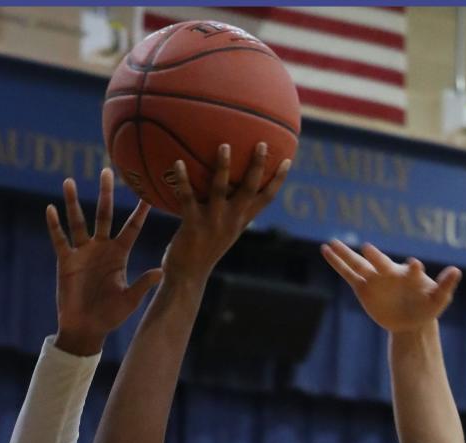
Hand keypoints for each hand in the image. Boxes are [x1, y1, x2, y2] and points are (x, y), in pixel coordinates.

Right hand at [47, 168, 163, 353]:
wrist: (87, 328)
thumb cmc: (110, 317)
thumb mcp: (129, 300)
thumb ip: (143, 284)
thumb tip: (162, 272)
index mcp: (119, 254)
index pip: (131, 228)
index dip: (139, 212)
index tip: (147, 193)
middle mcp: (101, 248)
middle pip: (104, 214)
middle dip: (105, 194)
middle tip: (107, 170)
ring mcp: (83, 253)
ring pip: (78, 221)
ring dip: (73, 202)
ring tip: (69, 181)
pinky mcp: (66, 261)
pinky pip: (60, 239)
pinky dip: (54, 225)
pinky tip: (50, 209)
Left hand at [161, 143, 290, 286]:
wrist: (187, 276)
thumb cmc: (202, 250)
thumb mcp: (221, 230)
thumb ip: (227, 211)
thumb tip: (226, 184)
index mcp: (240, 221)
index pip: (265, 199)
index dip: (278, 181)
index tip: (288, 160)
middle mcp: (231, 220)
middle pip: (250, 190)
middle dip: (257, 166)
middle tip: (262, 143)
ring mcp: (213, 222)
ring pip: (220, 190)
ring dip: (223, 167)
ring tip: (224, 145)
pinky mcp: (192, 225)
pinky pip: (187, 198)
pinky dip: (183, 180)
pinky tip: (177, 162)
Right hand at [321, 240, 461, 331]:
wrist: (411, 319)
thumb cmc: (427, 306)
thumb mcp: (439, 299)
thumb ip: (446, 285)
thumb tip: (456, 271)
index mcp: (409, 275)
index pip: (411, 270)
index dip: (413, 269)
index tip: (415, 265)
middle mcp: (389, 272)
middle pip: (380, 264)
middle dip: (375, 258)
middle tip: (368, 249)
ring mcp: (375, 279)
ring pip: (358, 265)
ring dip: (345, 254)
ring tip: (331, 242)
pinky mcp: (363, 288)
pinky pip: (347, 274)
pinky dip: (337, 263)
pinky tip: (326, 250)